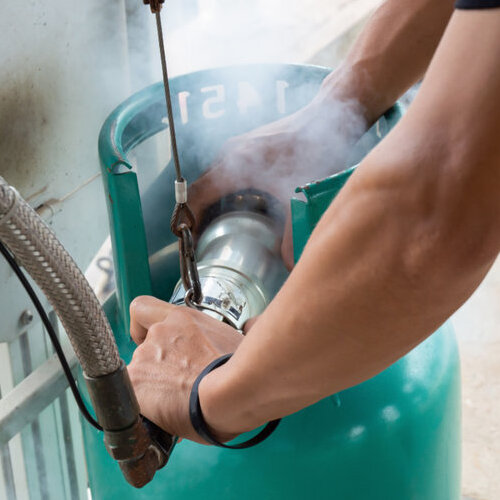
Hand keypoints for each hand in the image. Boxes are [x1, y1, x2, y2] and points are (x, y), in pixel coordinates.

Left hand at [127, 296, 243, 442]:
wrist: (233, 393)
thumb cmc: (242, 369)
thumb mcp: (239, 338)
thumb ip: (230, 333)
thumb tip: (252, 326)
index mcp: (182, 318)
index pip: (142, 307)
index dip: (141, 326)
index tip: (150, 338)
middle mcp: (160, 332)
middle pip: (144, 348)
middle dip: (158, 365)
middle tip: (180, 382)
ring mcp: (145, 355)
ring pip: (139, 372)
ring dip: (154, 386)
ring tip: (180, 401)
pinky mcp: (135, 381)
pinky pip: (132, 395)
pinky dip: (145, 405)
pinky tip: (167, 412)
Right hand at [188, 92, 366, 268]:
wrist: (328, 114)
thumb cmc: (312, 148)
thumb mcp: (299, 196)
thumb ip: (292, 234)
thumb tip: (290, 266)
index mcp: (233, 165)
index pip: (196, 194)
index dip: (188, 218)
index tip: (187, 238)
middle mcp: (230, 153)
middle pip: (201, 188)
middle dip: (198, 215)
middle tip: (202, 240)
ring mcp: (239, 146)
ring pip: (214, 179)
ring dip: (212, 203)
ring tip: (217, 227)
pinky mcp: (250, 145)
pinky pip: (227, 171)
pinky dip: (225, 192)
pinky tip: (241, 207)